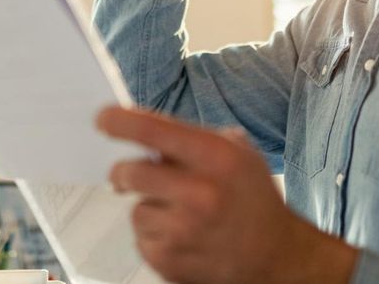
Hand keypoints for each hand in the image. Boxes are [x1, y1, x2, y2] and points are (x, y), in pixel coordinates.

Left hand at [97, 106, 356, 283]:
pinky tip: (182, 235)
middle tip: (125, 175)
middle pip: (130, 172)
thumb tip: (142, 129)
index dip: (119, 121)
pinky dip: (154, 234)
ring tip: (180, 214)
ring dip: (148, 207)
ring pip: (135, 207)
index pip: (153, 130)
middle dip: (123, 172)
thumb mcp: (239, 154)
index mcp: (216, 157)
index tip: (103, 118)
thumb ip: (194, 139)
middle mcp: (199, 193)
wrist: (276, 258)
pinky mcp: (169, 260)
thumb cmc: (253, 200)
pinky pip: (140, 235)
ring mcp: (182, 231)